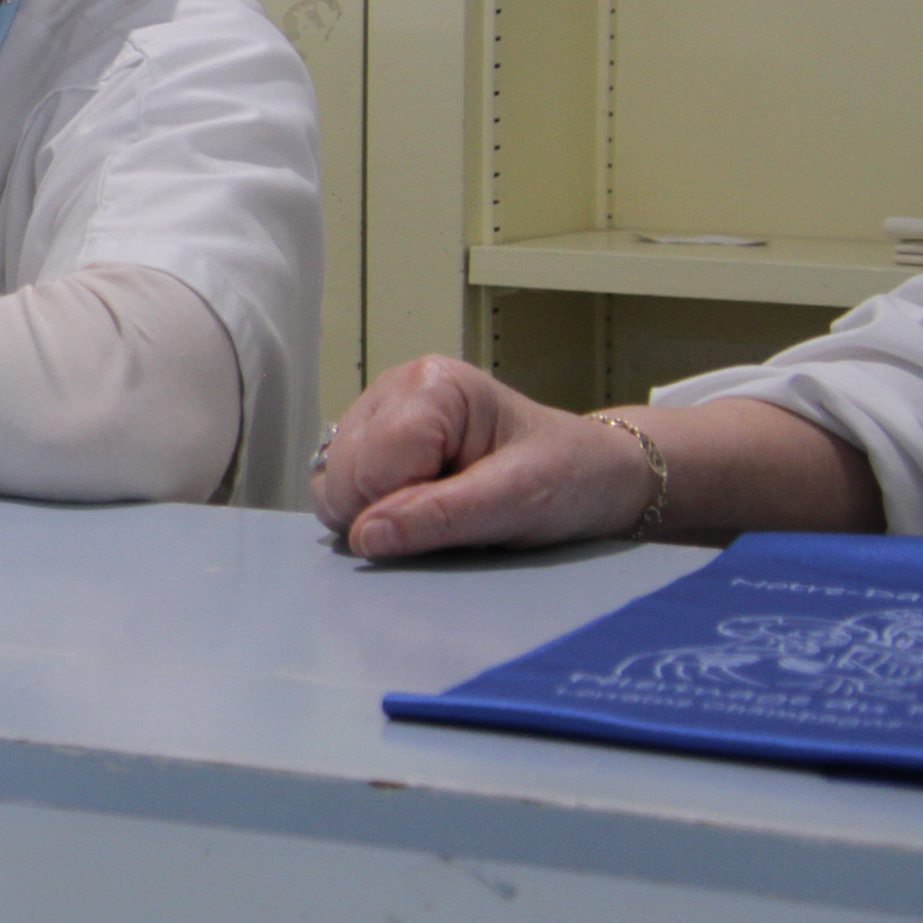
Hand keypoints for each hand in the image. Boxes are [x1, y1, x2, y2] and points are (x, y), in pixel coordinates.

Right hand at [313, 355, 655, 559]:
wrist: (592, 476)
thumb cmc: (568, 478)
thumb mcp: (519, 500)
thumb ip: (442, 516)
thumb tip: (365, 537)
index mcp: (431, 385)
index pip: (373, 465)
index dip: (405, 508)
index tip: (464, 513)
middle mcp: (393, 388)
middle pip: (343, 474)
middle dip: (388, 512)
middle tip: (454, 515)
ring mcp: (377, 414)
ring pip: (331, 484)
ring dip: (377, 515)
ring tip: (438, 509)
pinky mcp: (371, 442)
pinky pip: (337, 489)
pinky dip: (369, 512)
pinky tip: (415, 507)